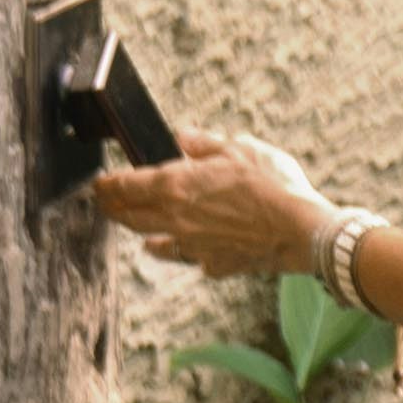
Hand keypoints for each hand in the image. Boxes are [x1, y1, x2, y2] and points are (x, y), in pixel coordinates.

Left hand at [91, 140, 346, 286]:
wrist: (303, 231)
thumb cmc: (274, 185)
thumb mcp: (240, 149)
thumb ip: (204, 143)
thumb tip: (180, 138)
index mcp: (175, 186)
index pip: (123, 187)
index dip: (106, 185)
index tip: (99, 183)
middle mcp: (175, 219)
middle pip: (129, 218)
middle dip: (113, 209)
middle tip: (107, 203)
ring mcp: (193, 246)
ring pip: (154, 243)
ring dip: (144, 234)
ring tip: (142, 232)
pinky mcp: (214, 264)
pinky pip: (192, 258)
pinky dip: (189, 252)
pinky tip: (196, 247)